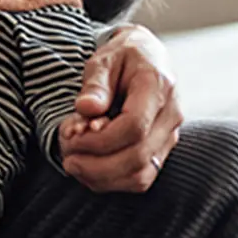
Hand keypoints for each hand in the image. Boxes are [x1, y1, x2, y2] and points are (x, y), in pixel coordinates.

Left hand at [58, 25, 182, 191]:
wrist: (147, 56)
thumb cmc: (123, 56)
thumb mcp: (105, 58)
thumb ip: (96, 84)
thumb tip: (86, 109)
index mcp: (158, 87)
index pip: (134, 126)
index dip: (99, 139)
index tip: (71, 135)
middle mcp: (170, 116)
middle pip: (137, 157)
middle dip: (95, 163)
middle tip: (66, 155)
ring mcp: (169, 136)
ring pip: (141, 175)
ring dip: (102, 177)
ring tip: (73, 162)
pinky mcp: (161, 150)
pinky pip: (141, 178)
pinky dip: (112, 180)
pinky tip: (88, 167)